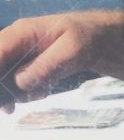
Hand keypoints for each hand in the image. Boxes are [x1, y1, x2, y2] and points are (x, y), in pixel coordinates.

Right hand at [0, 13, 123, 113]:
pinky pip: (15, 84)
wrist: (98, 40)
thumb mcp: (71, 50)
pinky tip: (41, 92)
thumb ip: (46, 66)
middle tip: (10, 107)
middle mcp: (14, 43)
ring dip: (16, 93)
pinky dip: (24, 92)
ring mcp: (18, 55)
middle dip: (3, 89)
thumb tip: (19, 82)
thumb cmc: (86, 39)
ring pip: (4, 79)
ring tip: (41, 92)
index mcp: (21, 32)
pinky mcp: (24, 67)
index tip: (2, 96)